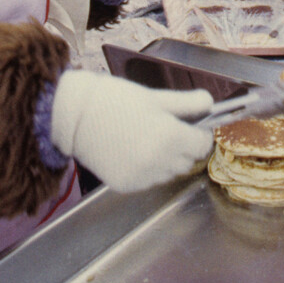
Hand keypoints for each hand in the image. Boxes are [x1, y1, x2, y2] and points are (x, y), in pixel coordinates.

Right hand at [50, 70, 213, 190]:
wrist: (73, 116)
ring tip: (147, 138)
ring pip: (169, 173)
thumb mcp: (154, 97)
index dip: (200, 133)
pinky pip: (149, 180)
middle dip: (184, 146)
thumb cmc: (113, 100)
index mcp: (170, 136)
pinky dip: (147, 169)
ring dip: (167, 159)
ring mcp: (142, 177)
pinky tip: (133, 150)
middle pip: (188, 161)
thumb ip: (187, 103)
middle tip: (168, 129)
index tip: (193, 125)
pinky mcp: (126, 185)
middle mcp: (159, 161)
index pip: (203, 144)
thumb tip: (210, 103)